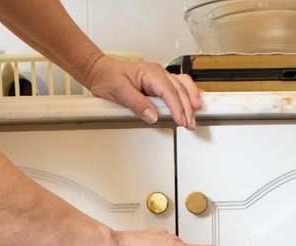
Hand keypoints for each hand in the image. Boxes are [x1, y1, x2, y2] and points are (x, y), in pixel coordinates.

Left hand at [84, 55, 201, 129]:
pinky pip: (178, 86)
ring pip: (182, 85)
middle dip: (187, 108)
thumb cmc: (108, 77)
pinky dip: (187, 94)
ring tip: (196, 114)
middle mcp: (157, 73)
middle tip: (190, 124)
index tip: (181, 120)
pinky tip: (192, 102)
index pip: (169, 91)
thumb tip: (152, 115)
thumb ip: (137, 103)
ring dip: (191, 99)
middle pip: (179, 89)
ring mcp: (159, 77)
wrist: (100, 71)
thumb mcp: (119, 91)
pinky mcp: (158, 82)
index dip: (177, 107)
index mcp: (150, 73)